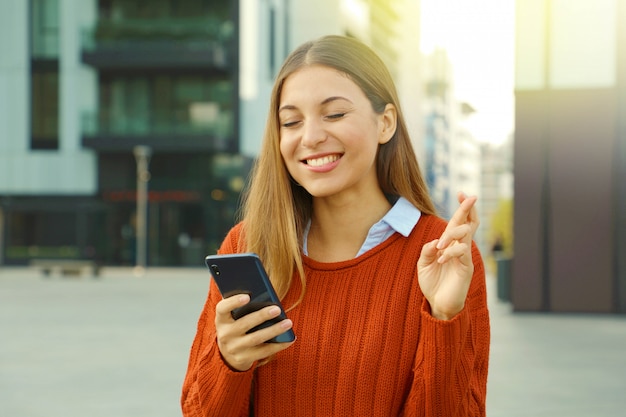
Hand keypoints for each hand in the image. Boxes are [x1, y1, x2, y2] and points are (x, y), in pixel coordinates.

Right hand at [215, 294, 294, 370]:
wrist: (227, 354)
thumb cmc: (235, 325)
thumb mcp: (233, 316)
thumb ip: (242, 305)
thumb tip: (263, 293)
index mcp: (221, 319)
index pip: (222, 308)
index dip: (233, 302)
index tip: (247, 296)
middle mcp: (225, 334)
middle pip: (244, 323)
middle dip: (261, 316)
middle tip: (277, 309)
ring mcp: (234, 348)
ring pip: (256, 338)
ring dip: (274, 330)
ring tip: (288, 323)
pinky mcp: (244, 358)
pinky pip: (264, 351)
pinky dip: (278, 345)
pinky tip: (290, 339)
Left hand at [417, 192, 479, 319]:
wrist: (438, 304)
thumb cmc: (432, 284)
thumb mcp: (423, 264)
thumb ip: (427, 250)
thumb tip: (434, 241)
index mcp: (450, 244)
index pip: (459, 222)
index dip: (463, 208)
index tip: (462, 193)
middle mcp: (460, 248)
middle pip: (469, 223)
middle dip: (467, 209)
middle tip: (467, 197)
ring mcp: (465, 257)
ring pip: (465, 235)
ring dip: (451, 235)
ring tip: (439, 247)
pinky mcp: (466, 268)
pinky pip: (462, 252)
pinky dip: (450, 253)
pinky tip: (441, 260)